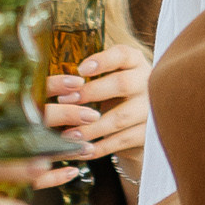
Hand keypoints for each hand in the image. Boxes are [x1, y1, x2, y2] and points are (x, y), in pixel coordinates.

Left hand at [42, 45, 149, 174]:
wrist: (139, 125)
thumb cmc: (113, 96)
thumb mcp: (108, 79)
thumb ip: (89, 78)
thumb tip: (54, 83)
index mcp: (135, 63)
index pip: (123, 54)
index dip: (103, 60)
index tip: (81, 69)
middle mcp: (147, 82)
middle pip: (122, 84)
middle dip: (91, 93)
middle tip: (65, 101)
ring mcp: (150, 109)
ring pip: (120, 118)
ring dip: (91, 127)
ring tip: (68, 135)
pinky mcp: (147, 133)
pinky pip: (121, 141)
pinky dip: (99, 147)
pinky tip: (81, 150)